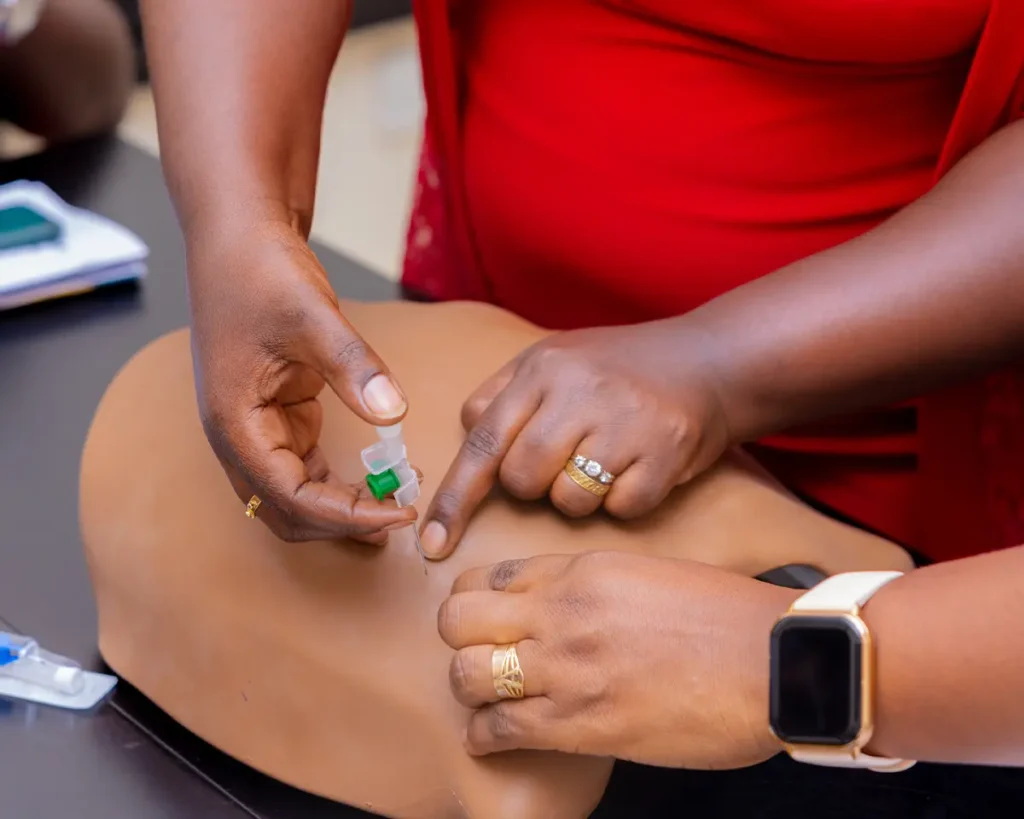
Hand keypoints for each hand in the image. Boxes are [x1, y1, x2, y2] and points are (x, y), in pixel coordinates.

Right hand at [187, 213, 415, 543]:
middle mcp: (239, 436)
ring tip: (397, 506)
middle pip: (287, 511)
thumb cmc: (259, 271)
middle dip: (343, 523)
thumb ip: (353, 366)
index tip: (400, 512)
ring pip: (295, 496)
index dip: (347, 514)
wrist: (239, 238)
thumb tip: (395, 413)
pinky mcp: (276, 416)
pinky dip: (339, 481)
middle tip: (401, 517)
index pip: (290, 496)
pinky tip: (379, 477)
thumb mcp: (312, 316)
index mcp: (234, 422)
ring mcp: (256, 428)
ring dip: (342, 508)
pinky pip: (305, 467)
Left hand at [420, 322, 730, 557]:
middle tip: (563, 457)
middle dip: (532, 485)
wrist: (711, 359)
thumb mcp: (554, 356)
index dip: (454, 497)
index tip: (432, 542)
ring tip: (604, 458)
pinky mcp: (665, 454)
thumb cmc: (620, 366)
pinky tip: (638, 466)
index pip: (483, 440)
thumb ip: (504, 392)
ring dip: (578, 494)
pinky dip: (624, 499)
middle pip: (521, 480)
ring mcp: (625, 423)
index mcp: (544, 369)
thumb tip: (468, 430)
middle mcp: (581, 392)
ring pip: (567, 502)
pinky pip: (620, 509)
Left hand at [438, 551, 793, 766]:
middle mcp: (560, 613)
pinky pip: (498, 730)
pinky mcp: (580, 724)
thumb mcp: (648, 575)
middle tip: (480, 654)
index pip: (488, 574)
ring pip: (466, 674)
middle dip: (460, 638)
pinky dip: (487, 737)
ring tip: (488, 699)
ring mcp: (566, 669)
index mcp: (581, 570)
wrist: (774, 661)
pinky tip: (497, 737)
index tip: (486, 617)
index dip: (477, 597)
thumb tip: (556, 607)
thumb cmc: (725, 616)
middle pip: (458, 618)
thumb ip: (591, 586)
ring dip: (470, 688)